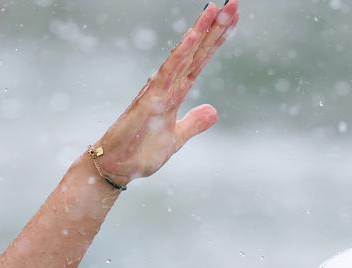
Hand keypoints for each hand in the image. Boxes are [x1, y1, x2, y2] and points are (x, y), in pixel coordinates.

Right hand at [91, 0, 238, 186]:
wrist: (117, 167)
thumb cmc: (141, 152)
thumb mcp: (176, 139)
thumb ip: (194, 123)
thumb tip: (213, 111)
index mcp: (175, 91)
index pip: (201, 59)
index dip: (217, 39)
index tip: (233, 19)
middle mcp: (168, 84)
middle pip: (197, 51)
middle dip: (216, 27)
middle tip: (234, 2)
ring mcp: (159, 89)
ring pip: (186, 54)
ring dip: (202, 31)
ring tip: (218, 7)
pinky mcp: (152, 100)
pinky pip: (169, 72)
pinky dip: (182, 53)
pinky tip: (194, 35)